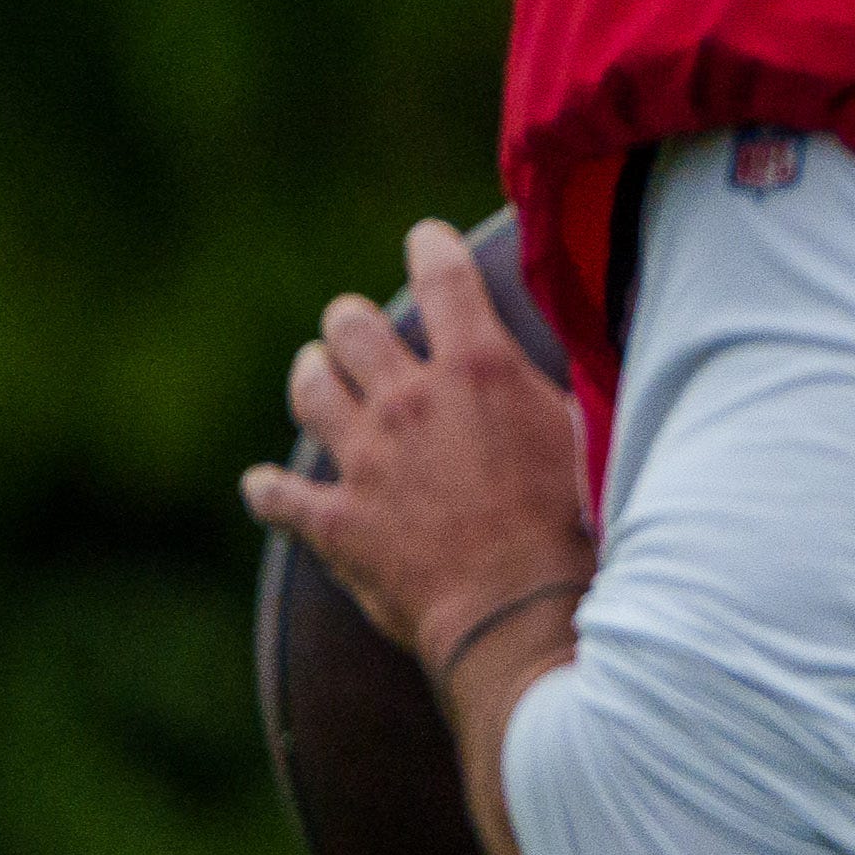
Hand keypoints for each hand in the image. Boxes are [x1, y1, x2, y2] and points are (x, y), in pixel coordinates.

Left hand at [242, 218, 595, 681]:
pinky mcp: (335, 521)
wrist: (521, 615)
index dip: (431, 246)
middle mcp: (409, 401)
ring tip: (318, 376)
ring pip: (310, 390)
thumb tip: (578, 365)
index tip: (425, 239)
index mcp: (478, 371)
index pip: (444, 276)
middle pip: (351, 326)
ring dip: (313, 378)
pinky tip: (266, 488)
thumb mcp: (588, 443)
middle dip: (355, 323)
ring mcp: (364, 461)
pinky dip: (270, 491)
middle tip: (363, 332)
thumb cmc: (575, 531)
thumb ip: (564, 394)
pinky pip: (278, 495)